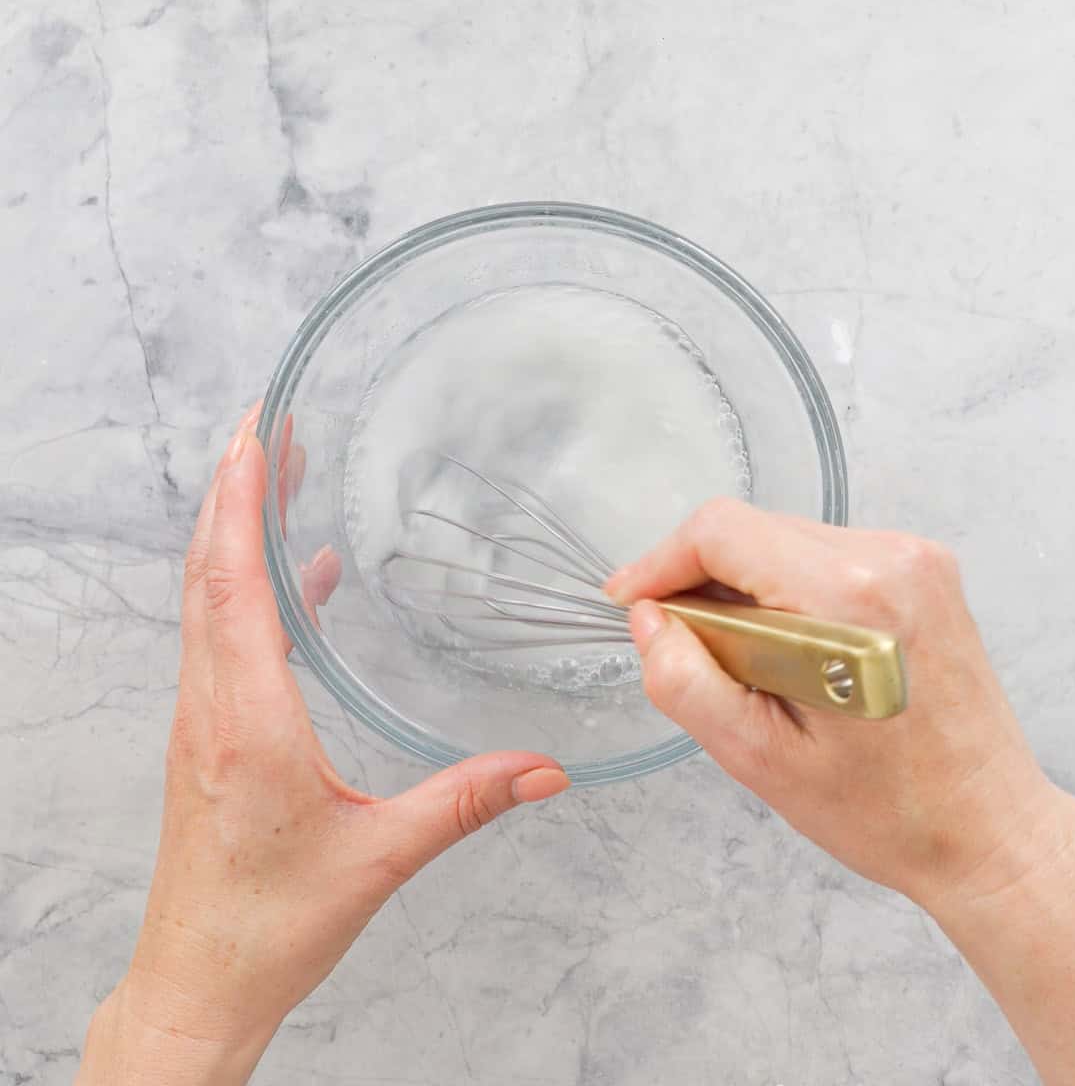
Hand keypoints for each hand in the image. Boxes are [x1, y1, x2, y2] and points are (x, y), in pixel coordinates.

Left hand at [78, 407, 568, 1085]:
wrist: (197, 983)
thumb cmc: (271, 926)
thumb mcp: (379, 859)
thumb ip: (465, 803)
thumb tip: (545, 770)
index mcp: (248, 722)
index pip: (234, 585)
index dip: (241, 502)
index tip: (255, 434)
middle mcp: (213, 706)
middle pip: (210, 570)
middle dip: (237, 489)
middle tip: (271, 423)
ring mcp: (203, 717)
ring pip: (206, 597)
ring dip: (235, 528)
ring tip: (275, 471)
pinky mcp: (210, 732)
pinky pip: (223, 634)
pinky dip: (254, 585)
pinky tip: (309, 576)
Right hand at [606, 497, 1060, 908]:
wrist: (990, 829)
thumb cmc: (886, 811)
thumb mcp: (759, 758)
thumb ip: (685, 679)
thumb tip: (648, 619)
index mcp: (848, 597)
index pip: (721, 530)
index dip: (660, 563)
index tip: (632, 604)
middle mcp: (890, 558)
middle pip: (752, 529)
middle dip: (702, 582)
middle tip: (691, 652)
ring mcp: (916, 558)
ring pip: (785, 539)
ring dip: (747, 590)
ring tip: (753, 666)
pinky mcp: (925, 570)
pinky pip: (825, 555)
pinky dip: (790, 592)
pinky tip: (796, 653)